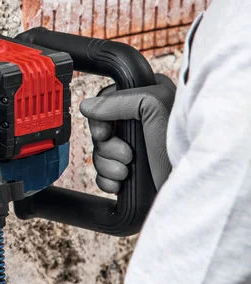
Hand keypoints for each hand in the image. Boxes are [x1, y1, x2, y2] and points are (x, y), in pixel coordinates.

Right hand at [79, 74, 175, 192]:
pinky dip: (107, 179)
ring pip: (100, 152)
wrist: (196, 186)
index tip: (105, 133)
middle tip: (126, 155)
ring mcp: (137, 146)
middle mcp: (142, 120)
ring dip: (107, 165)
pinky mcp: (133, 169)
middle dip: (107, 147)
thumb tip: (87, 107)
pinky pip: (103, 173)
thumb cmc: (185, 144)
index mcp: (148, 97)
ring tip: (126, 171)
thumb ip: (119, 101)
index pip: (105, 100)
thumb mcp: (154, 108)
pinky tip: (120, 183)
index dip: (99, 119)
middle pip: (100, 129)